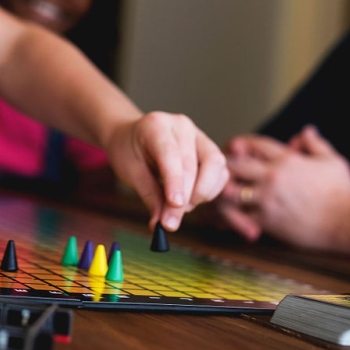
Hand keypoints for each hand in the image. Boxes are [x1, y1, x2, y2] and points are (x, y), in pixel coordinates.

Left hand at [106, 112, 227, 230]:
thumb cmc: (128, 151)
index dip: (175, 181)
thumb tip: (161, 224)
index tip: (175, 205)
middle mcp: (181, 126)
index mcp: (156, 125)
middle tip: (170, 222)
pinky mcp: (209, 149)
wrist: (131, 136)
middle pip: (192, 164)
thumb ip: (149, 196)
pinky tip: (192, 198)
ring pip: (215, 166)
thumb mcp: (130, 172)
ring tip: (180, 206)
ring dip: (202, 193)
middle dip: (184, 199)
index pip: (170, 154)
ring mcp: (199, 135)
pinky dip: (210, 190)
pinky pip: (220, 172)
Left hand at [218, 126, 349, 249]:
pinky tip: (226, 218)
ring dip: (224, 191)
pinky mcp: (267, 220)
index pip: (253, 143)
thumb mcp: (332, 161)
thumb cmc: (343, 193)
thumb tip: (306, 131)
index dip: (240, 143)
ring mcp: (268, 198)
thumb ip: (315, 144)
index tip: (233, 147)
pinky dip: (230, 217)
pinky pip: (239, 216)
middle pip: (234, 164)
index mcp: (287, 159)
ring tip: (220, 194)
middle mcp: (273, 176)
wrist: (347, 223)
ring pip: (230, 190)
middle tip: (219, 171)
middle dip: (224, 165)